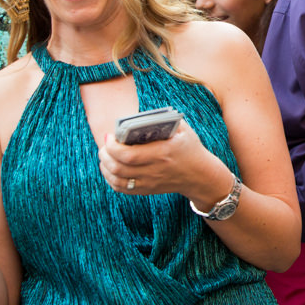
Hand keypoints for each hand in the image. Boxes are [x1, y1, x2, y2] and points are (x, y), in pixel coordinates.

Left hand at [98, 121, 225, 203]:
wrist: (200, 176)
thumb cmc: (190, 148)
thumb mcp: (183, 130)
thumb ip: (164, 120)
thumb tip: (140, 115)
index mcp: (162, 153)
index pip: (128, 154)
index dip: (112, 146)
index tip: (109, 136)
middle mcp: (154, 170)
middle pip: (118, 168)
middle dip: (105, 155)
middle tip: (104, 145)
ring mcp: (150, 182)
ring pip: (117, 180)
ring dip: (105, 167)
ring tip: (104, 156)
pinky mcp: (148, 190)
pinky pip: (122, 188)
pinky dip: (111, 179)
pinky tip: (110, 169)